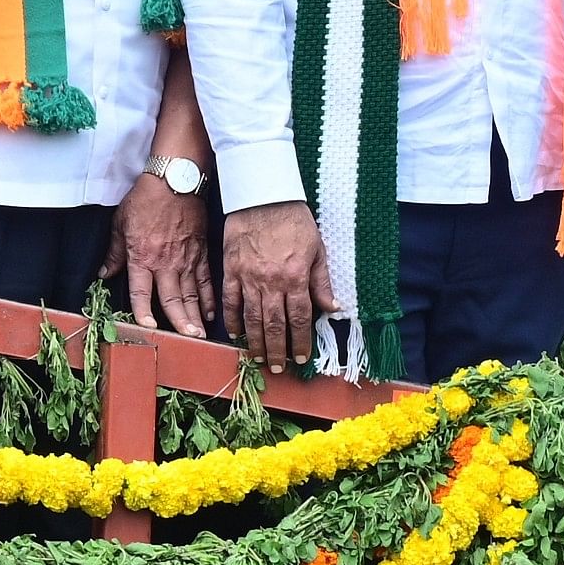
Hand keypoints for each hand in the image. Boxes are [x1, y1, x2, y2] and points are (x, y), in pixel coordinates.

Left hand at [111, 171, 210, 337]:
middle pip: (172, 300)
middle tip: (187, 341)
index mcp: (142, 257)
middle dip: (179, 323)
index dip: (143, 313)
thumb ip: (114, 253)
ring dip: (195, 316)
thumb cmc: (146, 199)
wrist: (175, 179)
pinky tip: (210, 312)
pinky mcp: (200, 252)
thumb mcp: (121, 223)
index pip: (141, 293)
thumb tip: (105, 274)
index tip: (147, 327)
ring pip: (191, 294)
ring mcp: (185, 259)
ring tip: (199, 335)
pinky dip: (209, 297)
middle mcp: (165, 263)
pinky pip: (205, 280)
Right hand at [220, 203, 328, 371]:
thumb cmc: (293, 220)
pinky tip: (237, 334)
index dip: (301, 341)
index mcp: (295, 277)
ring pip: (252, 318)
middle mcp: (271, 282)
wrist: (262, 195)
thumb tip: (333, 308)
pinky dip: (233, 320)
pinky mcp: (231, 270)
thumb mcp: (316, 248)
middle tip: (277, 369)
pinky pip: (230, 301)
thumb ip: (322, 280)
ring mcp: (248, 277)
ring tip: (258, 359)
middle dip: (277, 350)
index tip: (302, 358)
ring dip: (256, 342)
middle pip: (274, 325)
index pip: (300, 318)